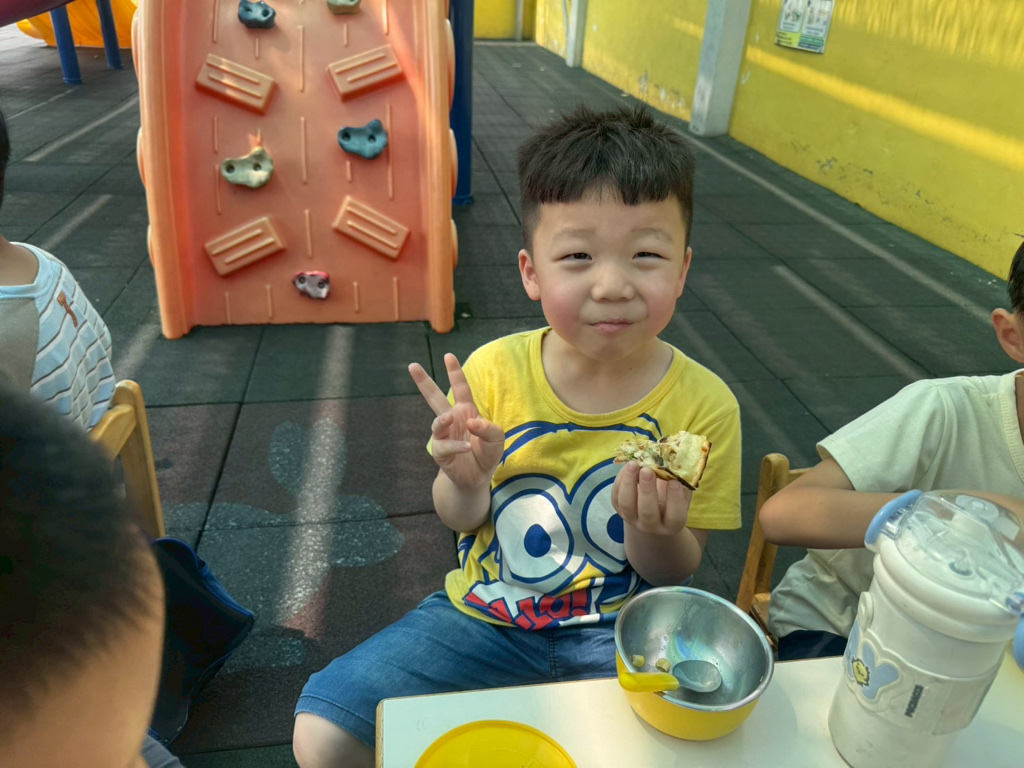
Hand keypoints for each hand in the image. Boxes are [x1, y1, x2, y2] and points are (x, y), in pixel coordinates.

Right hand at [408, 353, 504, 490]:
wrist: (478, 477)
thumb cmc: (487, 452)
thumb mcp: (497, 438)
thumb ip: (489, 428)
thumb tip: (470, 421)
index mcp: (465, 411)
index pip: (460, 388)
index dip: (454, 372)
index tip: (448, 356)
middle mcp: (452, 420)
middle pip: (435, 398)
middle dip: (423, 382)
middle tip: (412, 366)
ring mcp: (444, 435)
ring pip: (437, 423)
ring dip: (442, 420)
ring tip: (448, 418)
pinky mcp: (441, 452)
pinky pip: (445, 446)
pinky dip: (456, 445)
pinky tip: (466, 447)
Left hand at [612, 462, 691, 535]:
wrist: (653, 510)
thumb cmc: (672, 497)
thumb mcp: (681, 491)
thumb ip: (682, 479)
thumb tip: (679, 457)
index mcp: (672, 524)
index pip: (675, 516)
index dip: (675, 499)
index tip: (674, 481)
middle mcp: (651, 525)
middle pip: (647, 511)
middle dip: (647, 489)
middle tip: (647, 470)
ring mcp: (632, 518)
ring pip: (627, 504)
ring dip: (629, 482)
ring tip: (633, 464)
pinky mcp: (619, 509)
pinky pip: (616, 496)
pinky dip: (620, 480)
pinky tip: (628, 466)